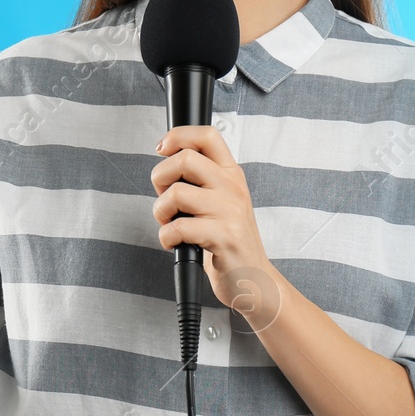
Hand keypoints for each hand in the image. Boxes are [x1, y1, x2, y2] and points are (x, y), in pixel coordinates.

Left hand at [151, 125, 282, 322]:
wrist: (254, 280)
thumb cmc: (229, 241)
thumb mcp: (221, 201)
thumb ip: (201, 179)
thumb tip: (166, 160)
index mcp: (231, 174)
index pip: (207, 135)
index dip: (178, 136)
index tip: (162, 149)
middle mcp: (232, 187)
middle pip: (185, 158)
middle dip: (160, 177)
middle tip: (165, 198)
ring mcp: (230, 211)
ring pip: (176, 193)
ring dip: (160, 211)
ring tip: (169, 223)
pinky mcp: (223, 237)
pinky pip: (178, 227)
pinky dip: (166, 237)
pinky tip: (175, 243)